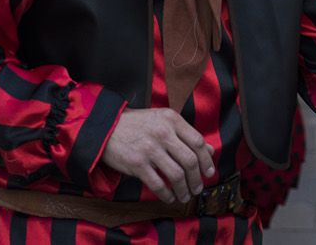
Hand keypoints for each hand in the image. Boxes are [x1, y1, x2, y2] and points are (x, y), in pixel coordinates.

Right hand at [98, 108, 214, 204]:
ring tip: (184, 195)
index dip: (207, 161)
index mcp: (171, 119)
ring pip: (177, 175)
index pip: (198, 142)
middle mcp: (162, 132)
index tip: (209, 173)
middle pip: (190, 161)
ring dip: (184, 190)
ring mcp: (149, 148)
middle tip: (197, 188)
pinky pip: (158, 185)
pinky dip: (167, 195)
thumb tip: (210, 151)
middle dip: (197, 179)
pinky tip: (169, 197)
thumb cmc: (137, 126)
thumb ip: (186, 135)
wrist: (105, 128)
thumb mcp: (163, 122)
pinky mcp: (137, 163)